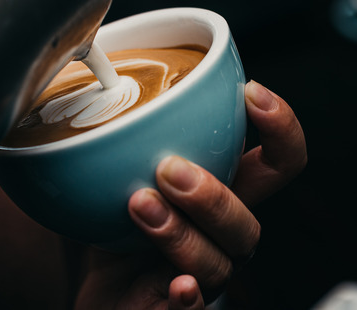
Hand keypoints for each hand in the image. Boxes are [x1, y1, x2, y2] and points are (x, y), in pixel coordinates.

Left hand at [75, 80, 306, 309]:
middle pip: (248, 219)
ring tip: (139, 205)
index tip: (250, 93)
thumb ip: (120, 132)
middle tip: (167, 169)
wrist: (99, 293)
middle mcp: (221, 236)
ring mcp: (203, 277)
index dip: (280, 129)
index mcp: (222, 194)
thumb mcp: (119, 170)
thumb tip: (76, 71)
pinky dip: (189, 299)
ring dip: (183, 233)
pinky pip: (196, 309)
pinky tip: (176, 286)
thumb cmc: (116, 228)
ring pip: (220, 262)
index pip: (277, 163)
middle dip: (214, 193)